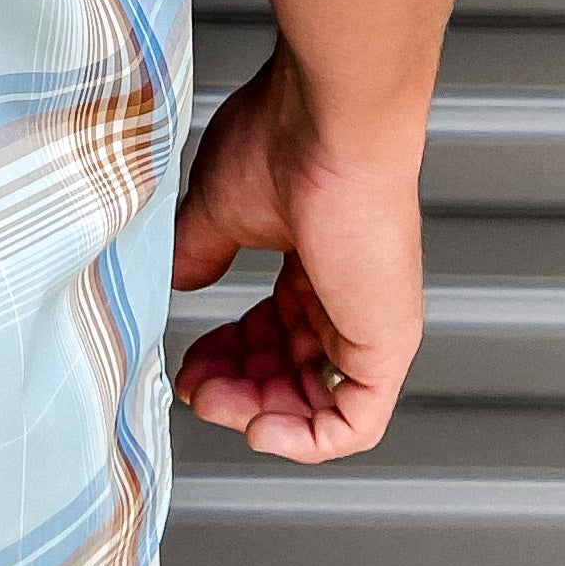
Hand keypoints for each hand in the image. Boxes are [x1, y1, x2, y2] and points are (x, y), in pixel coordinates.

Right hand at [170, 44, 424, 462]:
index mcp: (314, 260)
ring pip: (317, 403)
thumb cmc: (285, 139)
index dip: (227, 356)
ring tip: (214, 404)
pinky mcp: (386, 344)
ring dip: (258, 416)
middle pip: (290, 372)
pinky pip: (353, 422)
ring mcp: (370, 322)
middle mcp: (346, 294)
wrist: (332, 124)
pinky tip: (260, 430)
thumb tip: (178, 280)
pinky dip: (304, 441)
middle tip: (195, 390)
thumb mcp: (219, 206)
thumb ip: (199, 250)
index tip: (189, 363)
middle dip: (236, 389)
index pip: (273, 332)